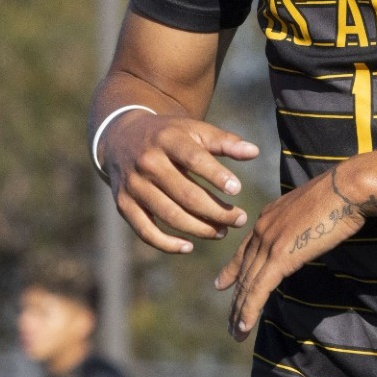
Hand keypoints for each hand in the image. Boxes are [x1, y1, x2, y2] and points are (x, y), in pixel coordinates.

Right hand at [100, 111, 259, 252]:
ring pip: (169, 215)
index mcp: (167, 139)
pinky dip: (167, 244)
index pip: (194, 159)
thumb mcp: (193, 130)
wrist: (122, 138)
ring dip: (199, 229)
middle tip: (240, 220)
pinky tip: (189, 246)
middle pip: (185, 193)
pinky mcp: (124, 204)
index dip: (216, 176)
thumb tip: (254, 152)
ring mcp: (134, 185)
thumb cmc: (169, 135)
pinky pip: (145, 231)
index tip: (238, 190)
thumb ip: (224, 141)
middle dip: (216, 211)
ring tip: (223, 232)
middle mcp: (148, 162)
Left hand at [214, 163, 376, 340]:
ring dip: (239, 311)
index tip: (222, 284)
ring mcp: (269, 242)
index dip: (233, 269)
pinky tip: (243, 326)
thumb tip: (306, 233)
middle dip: (235, 297)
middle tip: (229, 320)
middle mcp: (263, 228)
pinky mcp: (280, 257)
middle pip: (244, 270)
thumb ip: (301, 222)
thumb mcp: (312, 207)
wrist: (345, 188)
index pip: (246, 248)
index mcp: (269, 215)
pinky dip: (249, 311)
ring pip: (248, 284)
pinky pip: (258, 290)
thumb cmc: (340, 193)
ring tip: (234, 333)